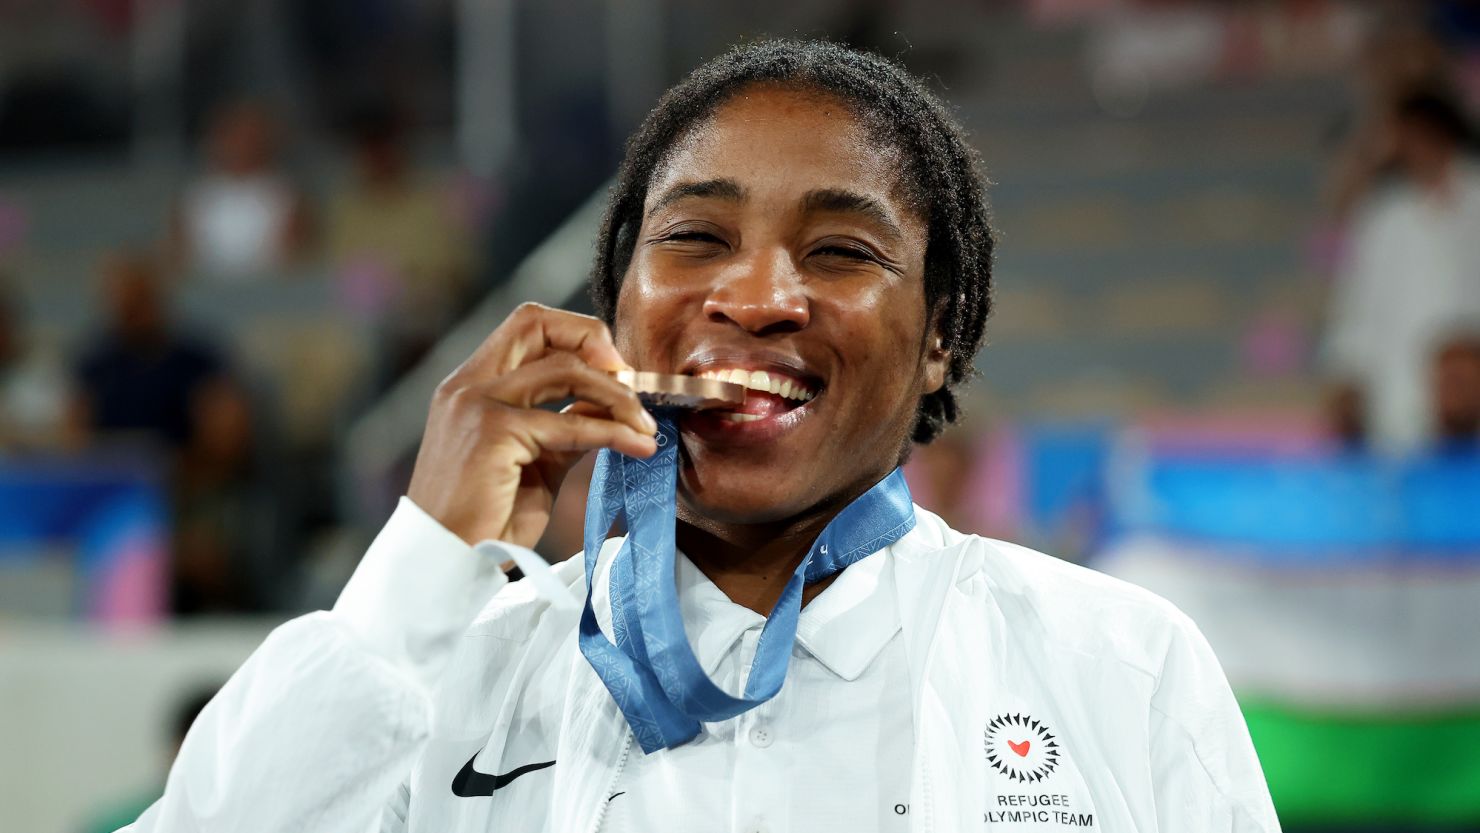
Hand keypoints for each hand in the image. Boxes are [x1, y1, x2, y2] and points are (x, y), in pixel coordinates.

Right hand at [406, 303, 656, 546]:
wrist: (447, 563)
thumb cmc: (486, 521)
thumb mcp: (534, 463)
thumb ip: (565, 429)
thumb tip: (612, 408)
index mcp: (471, 385)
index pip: (526, 326)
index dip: (576, 336)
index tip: (614, 369)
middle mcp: (468, 384)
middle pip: (536, 321)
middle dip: (594, 340)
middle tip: (631, 379)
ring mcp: (477, 403)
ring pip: (565, 369)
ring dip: (618, 395)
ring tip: (646, 426)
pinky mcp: (494, 432)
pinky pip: (571, 423)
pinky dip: (613, 432)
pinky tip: (638, 446)